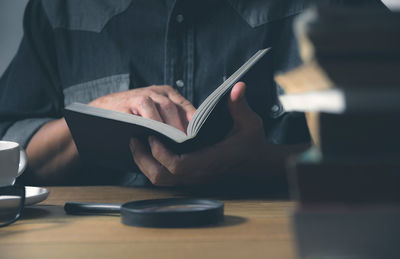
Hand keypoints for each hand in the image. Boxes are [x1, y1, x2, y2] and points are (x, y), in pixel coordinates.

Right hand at [89, 85, 195, 131]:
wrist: (101, 114)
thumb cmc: (132, 119)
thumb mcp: (154, 116)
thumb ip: (169, 121)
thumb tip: (189, 138)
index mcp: (166, 93)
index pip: (185, 106)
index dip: (192, 121)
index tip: (199, 135)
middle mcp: (156, 92)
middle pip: (175, 107)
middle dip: (182, 126)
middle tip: (188, 142)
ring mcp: (143, 94)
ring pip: (164, 107)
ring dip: (171, 125)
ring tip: (177, 141)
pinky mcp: (130, 101)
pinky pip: (146, 110)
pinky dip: (154, 123)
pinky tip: (159, 135)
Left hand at [129, 82, 283, 185]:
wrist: (258, 163)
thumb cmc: (252, 142)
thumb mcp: (249, 122)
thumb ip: (240, 105)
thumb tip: (238, 86)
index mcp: (209, 161)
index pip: (177, 166)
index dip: (161, 153)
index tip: (152, 135)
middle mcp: (198, 174)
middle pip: (162, 177)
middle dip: (144, 160)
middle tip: (134, 140)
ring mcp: (194, 178)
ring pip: (161, 180)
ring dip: (146, 164)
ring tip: (138, 144)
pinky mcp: (192, 177)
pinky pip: (166, 178)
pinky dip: (154, 165)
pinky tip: (150, 149)